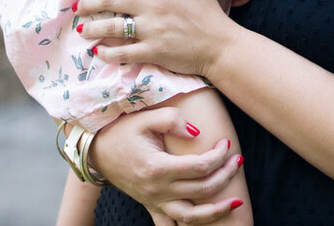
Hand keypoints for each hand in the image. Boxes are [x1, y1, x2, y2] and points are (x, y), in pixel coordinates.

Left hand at [79, 0, 241, 77]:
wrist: (222, 46)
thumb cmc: (209, 14)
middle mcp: (152, 5)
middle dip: (87, 3)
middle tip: (79, 7)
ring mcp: (152, 29)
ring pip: (110, 27)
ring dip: (91, 29)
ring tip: (82, 30)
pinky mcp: (153, 51)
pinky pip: (122, 53)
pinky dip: (106, 53)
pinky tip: (98, 52)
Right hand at [88, 106, 244, 223]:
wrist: (95, 149)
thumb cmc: (121, 131)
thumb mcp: (145, 117)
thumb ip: (173, 120)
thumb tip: (197, 133)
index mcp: (158, 167)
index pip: (201, 166)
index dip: (219, 155)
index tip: (226, 142)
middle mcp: (157, 189)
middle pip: (203, 189)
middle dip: (226, 174)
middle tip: (237, 159)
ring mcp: (154, 201)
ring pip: (192, 217)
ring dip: (217, 211)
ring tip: (237, 201)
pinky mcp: (151, 206)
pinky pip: (171, 225)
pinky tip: (207, 220)